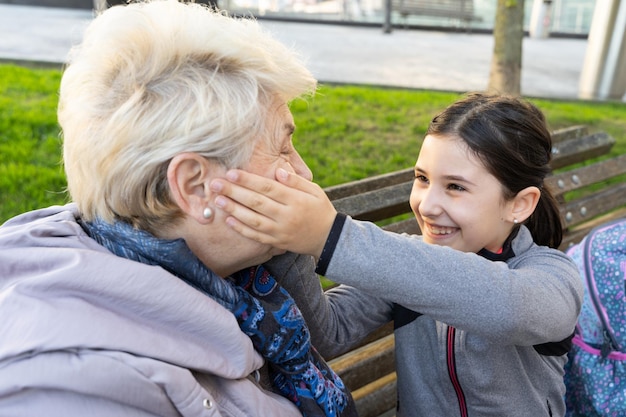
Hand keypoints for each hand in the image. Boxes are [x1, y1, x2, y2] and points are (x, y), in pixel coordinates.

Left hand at [210, 168, 337, 258]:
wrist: (329, 239)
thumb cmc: (321, 210)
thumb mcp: (315, 191)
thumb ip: (296, 181)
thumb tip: (278, 170)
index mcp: (295, 200)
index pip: (268, 188)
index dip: (249, 180)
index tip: (232, 173)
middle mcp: (286, 216)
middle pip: (256, 202)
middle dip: (234, 192)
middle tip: (215, 184)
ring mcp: (280, 231)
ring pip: (253, 220)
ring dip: (233, 210)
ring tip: (218, 200)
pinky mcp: (277, 242)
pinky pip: (256, 236)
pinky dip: (241, 229)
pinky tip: (228, 220)